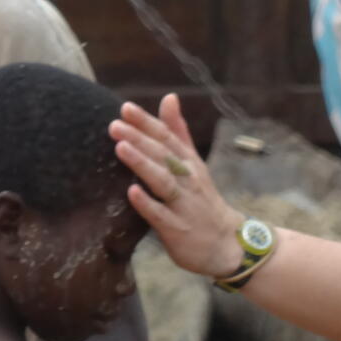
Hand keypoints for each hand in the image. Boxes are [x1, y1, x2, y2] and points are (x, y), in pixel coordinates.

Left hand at [111, 95, 244, 276]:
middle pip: (163, 155)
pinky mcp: (178, 229)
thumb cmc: (202, 199)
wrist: (226, 244)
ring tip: (121, 148)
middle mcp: (188, 180)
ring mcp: (184, 204)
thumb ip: (178, 131)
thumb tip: (169, 97)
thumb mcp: (193, 162)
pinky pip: (161, 215)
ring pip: (163, 181)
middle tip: (114, 125)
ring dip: (142, 164)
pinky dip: (147, 203)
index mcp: (189, 162)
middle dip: (140, 138)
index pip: (168, 137)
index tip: (125, 108)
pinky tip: (131, 192)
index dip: (147, 122)